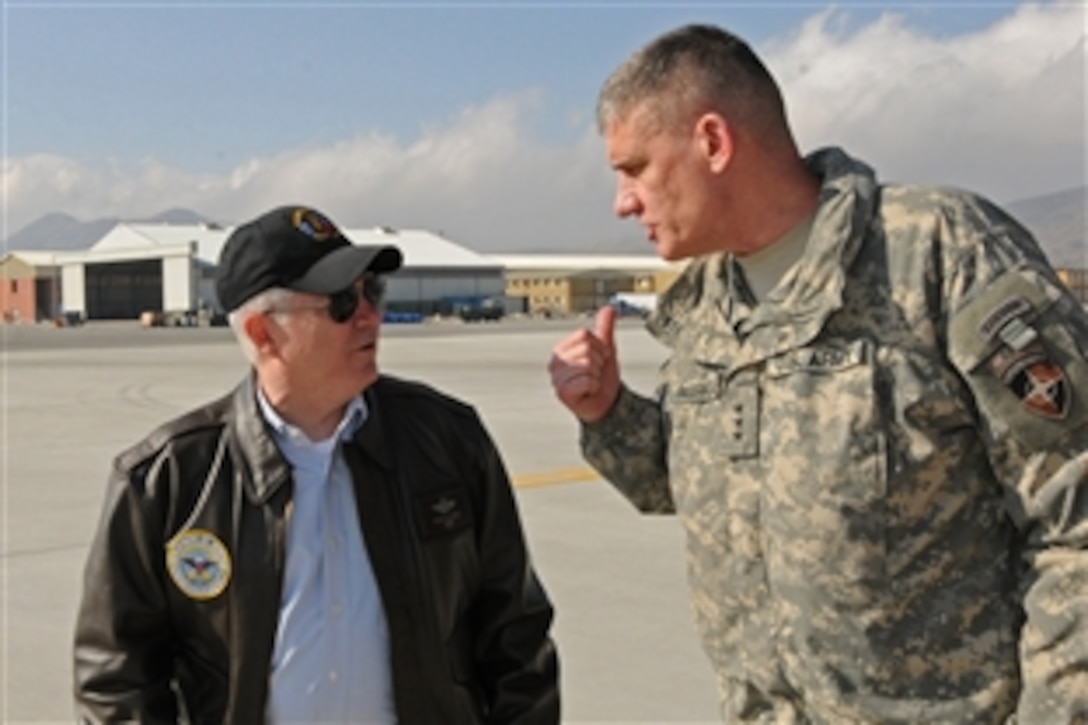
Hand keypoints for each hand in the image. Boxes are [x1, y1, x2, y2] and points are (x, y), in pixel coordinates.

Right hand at [548, 305, 620, 422]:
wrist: (606, 403)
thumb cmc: (602, 378)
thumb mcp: (605, 349)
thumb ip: (605, 328)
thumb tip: (609, 309)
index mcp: (562, 349)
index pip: (584, 335)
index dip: (598, 346)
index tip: (598, 358)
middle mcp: (556, 362)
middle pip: (586, 348)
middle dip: (598, 361)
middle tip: (595, 372)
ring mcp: (557, 378)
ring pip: (587, 364)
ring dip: (596, 375)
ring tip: (591, 382)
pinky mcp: (563, 392)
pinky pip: (587, 380)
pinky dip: (594, 386)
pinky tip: (588, 391)